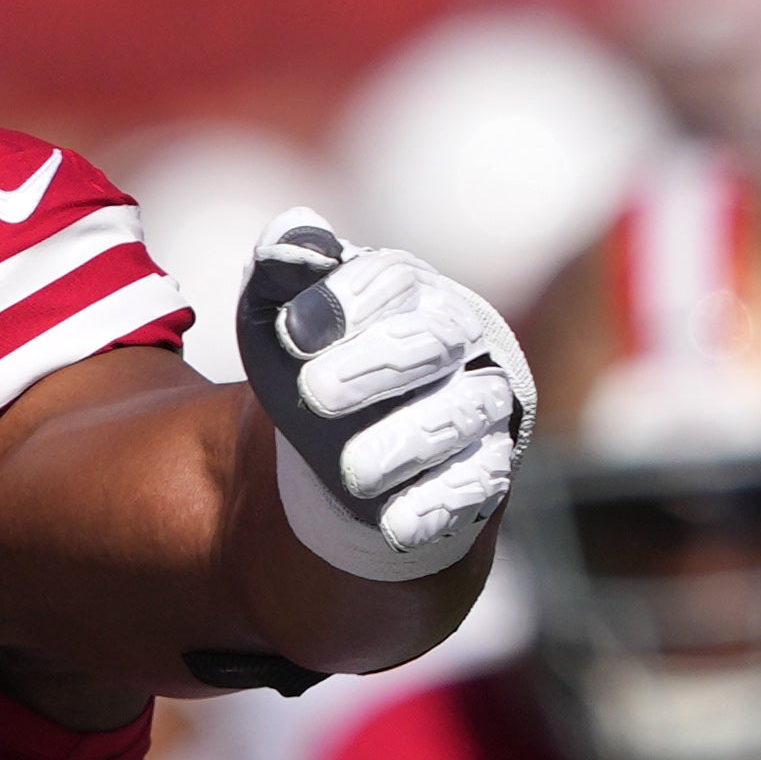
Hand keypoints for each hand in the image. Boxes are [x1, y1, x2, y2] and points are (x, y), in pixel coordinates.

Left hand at [237, 211, 534, 582]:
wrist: (335, 458)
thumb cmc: (311, 368)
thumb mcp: (277, 322)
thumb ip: (280, 276)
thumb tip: (290, 234)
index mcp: (407, 293)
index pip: (392, 281)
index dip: (346, 301)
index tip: (292, 332)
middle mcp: (455, 342)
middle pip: (434, 340)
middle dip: (376, 366)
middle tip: (314, 395)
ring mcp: (476, 407)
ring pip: (461, 414)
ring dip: (406, 443)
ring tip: (352, 473)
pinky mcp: (484, 472)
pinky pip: (475, 486)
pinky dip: (437, 506)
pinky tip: (397, 525)